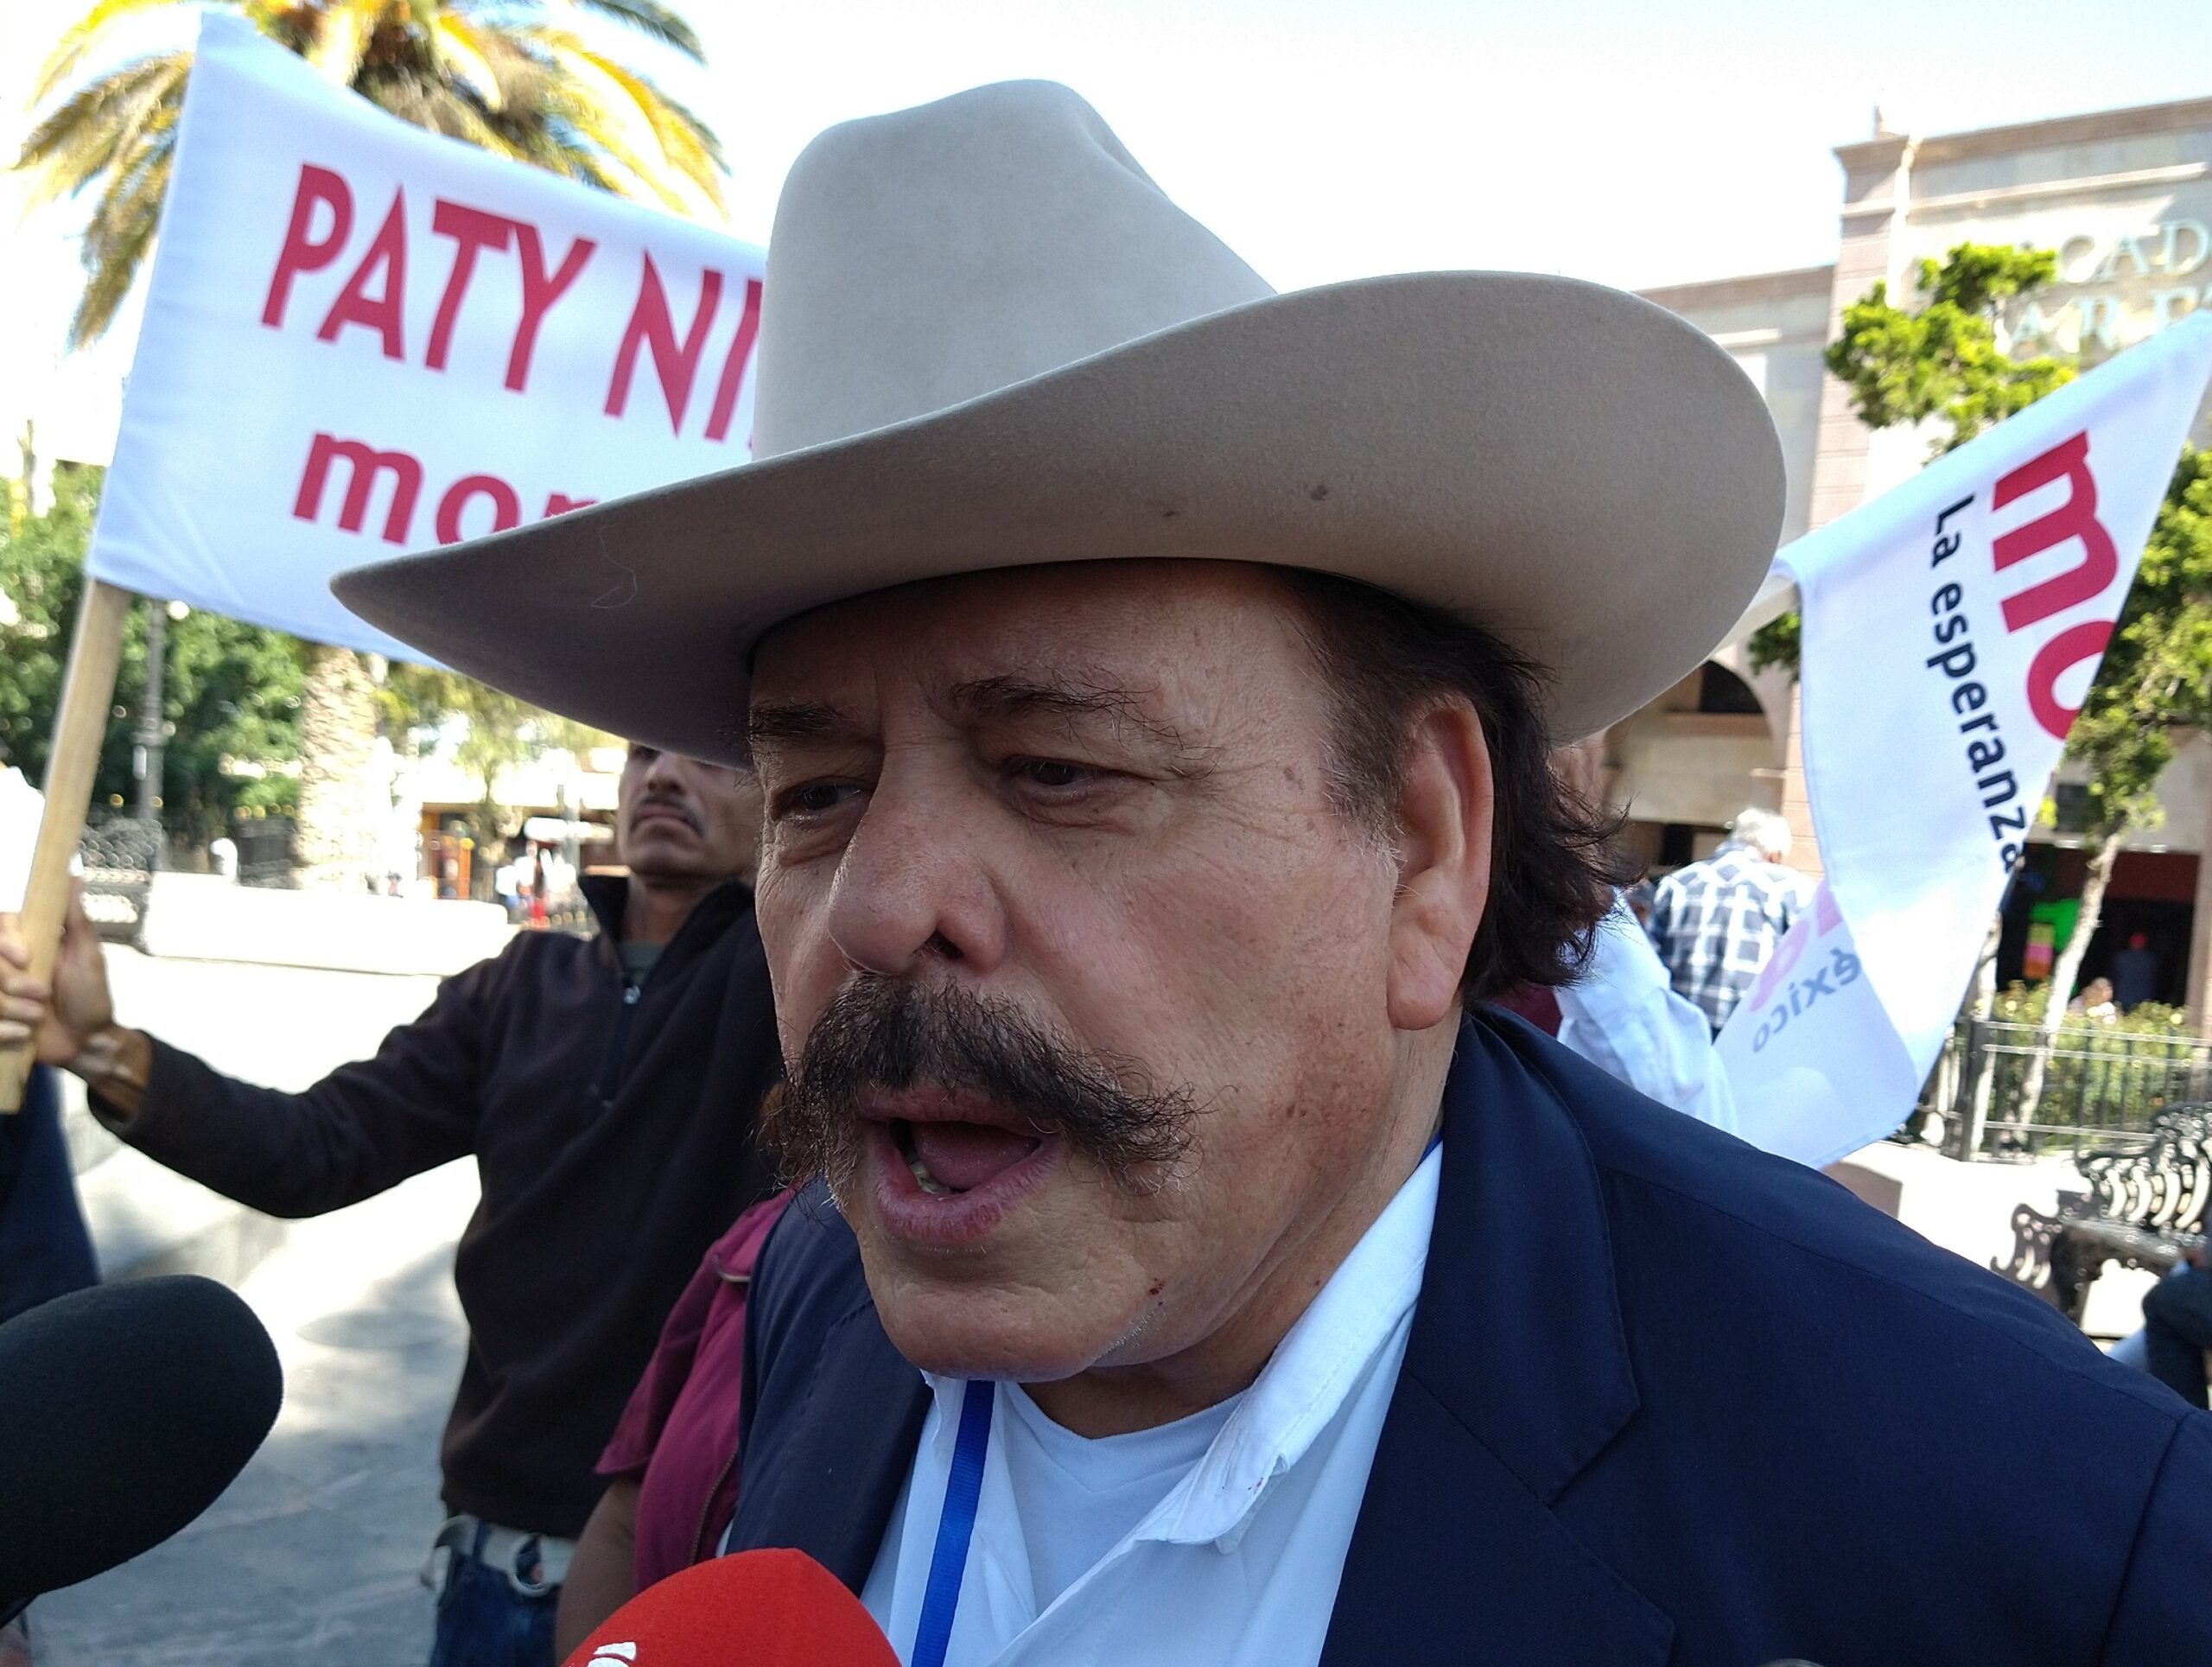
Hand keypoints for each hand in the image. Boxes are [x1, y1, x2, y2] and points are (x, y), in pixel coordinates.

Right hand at [0, 881, 116, 1066]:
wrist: (88, 1042)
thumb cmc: (92, 997)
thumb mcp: (88, 958)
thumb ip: (76, 920)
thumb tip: (74, 877)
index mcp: (29, 945)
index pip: (1, 928)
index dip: (5, 939)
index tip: (24, 956)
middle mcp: (8, 966)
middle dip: (13, 981)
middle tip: (43, 994)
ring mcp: (0, 993)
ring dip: (11, 1007)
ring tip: (38, 1016)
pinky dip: (3, 1029)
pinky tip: (23, 1034)